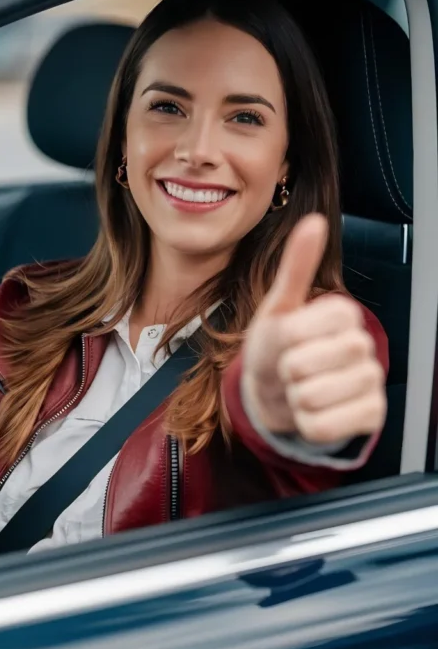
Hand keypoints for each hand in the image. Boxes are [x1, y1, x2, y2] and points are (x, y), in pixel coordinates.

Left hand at [242, 214, 385, 444]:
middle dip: (283, 371)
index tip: (286, 340)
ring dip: (292, 400)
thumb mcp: (277, 306)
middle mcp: (363, 344)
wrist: (276, 391)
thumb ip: (297, 266)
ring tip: (300, 390)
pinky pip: (322, 427)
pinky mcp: (372, 415)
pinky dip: (306, 424)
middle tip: (290, 368)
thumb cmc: (275, 346)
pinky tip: (313, 413)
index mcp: (343, 313)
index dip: (281, 342)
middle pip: (303, 366)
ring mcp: (371, 380)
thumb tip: (314, 221)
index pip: (298, 332)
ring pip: (311, 399)